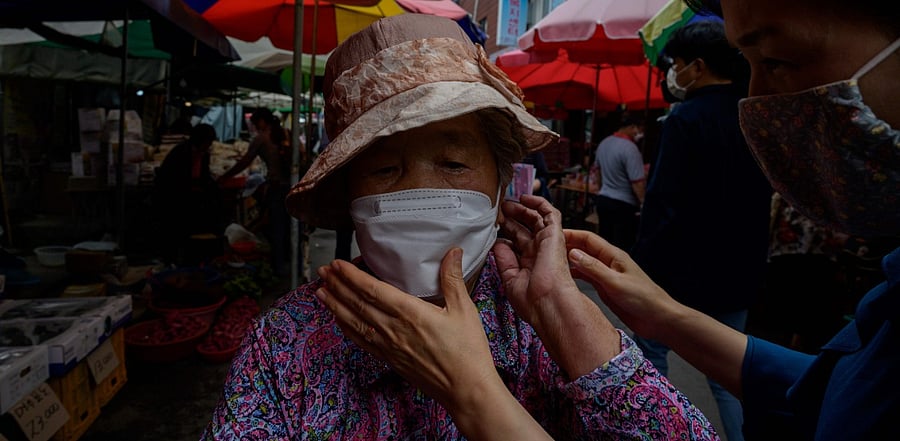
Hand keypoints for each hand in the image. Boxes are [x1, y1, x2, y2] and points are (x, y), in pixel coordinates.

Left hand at [315, 249, 552, 439]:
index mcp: (411, 313)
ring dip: (335, 306)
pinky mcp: (390, 359)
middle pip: (357, 304)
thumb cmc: (468, 351)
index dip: (352, 276)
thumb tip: (453, 252)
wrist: (465, 390)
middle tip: (323, 272)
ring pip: (354, 323)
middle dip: (337, 286)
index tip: (337, 264)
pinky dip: (346, 328)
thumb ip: (453, 279)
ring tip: (320, 292)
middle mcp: (394, 329)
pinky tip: (338, 321)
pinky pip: (361, 341)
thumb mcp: (464, 310)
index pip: (373, 290)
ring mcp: (389, 346)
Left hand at [494, 195, 618, 374]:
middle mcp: (539, 254)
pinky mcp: (555, 235)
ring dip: (523, 209)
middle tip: (500, 210)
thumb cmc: (532, 301)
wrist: (549, 303)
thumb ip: (504, 260)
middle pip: (526, 230)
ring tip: (508, 202)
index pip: (518, 244)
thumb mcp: (510, 280)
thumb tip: (498, 244)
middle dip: (513, 219)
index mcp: (529, 266)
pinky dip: (539, 203)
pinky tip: (526, 198)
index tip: (494, 226)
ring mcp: (548, 244)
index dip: (507, 232)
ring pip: (537, 219)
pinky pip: (550, 213)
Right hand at [565, 229, 749, 395]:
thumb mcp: (615, 283)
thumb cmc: (643, 300)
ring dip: (567, 260)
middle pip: (583, 248)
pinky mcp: (606, 287)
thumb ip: (594, 269)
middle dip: (565, 245)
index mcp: (613, 256)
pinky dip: (574, 275)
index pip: (587, 239)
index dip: (569, 234)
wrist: (659, 319)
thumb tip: (572, 253)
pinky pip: (586, 277)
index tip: (550, 234)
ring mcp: (606, 275)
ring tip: (548, 261)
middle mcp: (608, 262)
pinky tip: (562, 277)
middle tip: (543, 247)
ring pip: (583, 263)